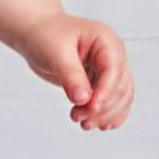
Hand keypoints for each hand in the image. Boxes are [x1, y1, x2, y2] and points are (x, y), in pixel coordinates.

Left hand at [18, 14, 133, 130]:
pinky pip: (113, 102)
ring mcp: (109, 70)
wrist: (37, 33)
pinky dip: (107, 115)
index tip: (90, 109)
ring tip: (82, 123)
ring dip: (105, 115)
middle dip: (103, 108)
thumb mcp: (56, 53)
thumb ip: (71, 75)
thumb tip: (84, 99)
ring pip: (121, 99)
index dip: (105, 92)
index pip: (114, 71)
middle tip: (78, 117)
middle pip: (121, 88)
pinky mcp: (101, 82)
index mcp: (106, 41)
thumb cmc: (46, 36)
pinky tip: (96, 124)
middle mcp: (113, 55)